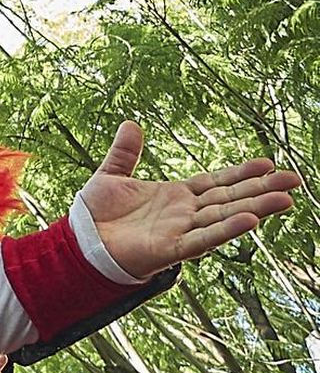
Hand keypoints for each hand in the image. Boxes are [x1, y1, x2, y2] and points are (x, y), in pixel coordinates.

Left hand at [80, 120, 299, 279]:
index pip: (216, 182)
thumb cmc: (95, 216)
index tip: (268, 164)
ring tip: (286, 200)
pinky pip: (203, 240)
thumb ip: (124, 153)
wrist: (78, 244)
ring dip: (255, 209)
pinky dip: (226, 230)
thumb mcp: (110, 175)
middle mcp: (184, 214)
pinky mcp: (170, 249)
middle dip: (262, 190)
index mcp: (175, 197)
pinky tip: (250, 222)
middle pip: (230, 199)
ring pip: (225, 218)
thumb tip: (131, 124)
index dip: (241, 173)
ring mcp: (180, 231)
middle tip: (295, 180)